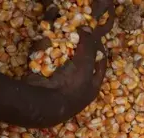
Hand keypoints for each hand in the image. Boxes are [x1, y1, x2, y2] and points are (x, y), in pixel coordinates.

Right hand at [25, 0, 112, 119]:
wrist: (43, 103)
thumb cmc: (71, 85)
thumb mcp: (85, 63)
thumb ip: (88, 46)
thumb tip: (88, 29)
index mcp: (92, 86)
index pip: (100, 65)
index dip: (99, 49)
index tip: (95, 34)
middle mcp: (77, 87)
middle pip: (80, 62)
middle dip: (77, 47)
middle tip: (75, 33)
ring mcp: (59, 84)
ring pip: (61, 61)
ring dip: (60, 48)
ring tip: (60, 34)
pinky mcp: (43, 80)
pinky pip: (45, 61)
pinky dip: (44, 51)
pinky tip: (44, 41)